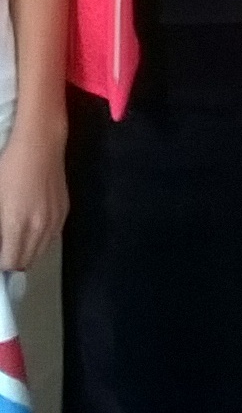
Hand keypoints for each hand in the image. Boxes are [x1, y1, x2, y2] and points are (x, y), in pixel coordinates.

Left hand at [0, 125, 67, 271]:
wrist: (41, 144)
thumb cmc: (8, 167)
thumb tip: (1, 243)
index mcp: (17, 224)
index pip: (10, 263)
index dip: (1, 268)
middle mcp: (40, 227)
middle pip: (26, 262)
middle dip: (11, 263)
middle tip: (3, 253)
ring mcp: (55, 220)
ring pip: (40, 253)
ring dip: (26, 254)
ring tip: (13, 245)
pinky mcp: (64, 211)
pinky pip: (50, 239)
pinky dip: (38, 242)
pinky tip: (29, 233)